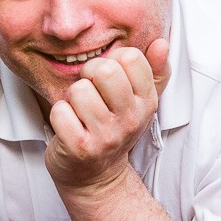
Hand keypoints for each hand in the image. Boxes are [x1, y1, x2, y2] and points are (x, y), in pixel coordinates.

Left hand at [45, 37, 170, 192]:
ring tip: (79, 112)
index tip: (106, 78)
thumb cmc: (113, 130)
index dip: (111, 60)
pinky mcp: (80, 148)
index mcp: (146, 102)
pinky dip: (58, 115)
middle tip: (88, 91)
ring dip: (71, 98)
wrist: (95, 177)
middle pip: (104, 70)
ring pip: (79, 90)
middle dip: (88, 74)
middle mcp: (130, 120)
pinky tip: (68, 126)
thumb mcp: (138, 102)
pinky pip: (60, 111)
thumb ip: (154, 71)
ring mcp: (106, 136)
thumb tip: (161, 43)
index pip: (131, 58)